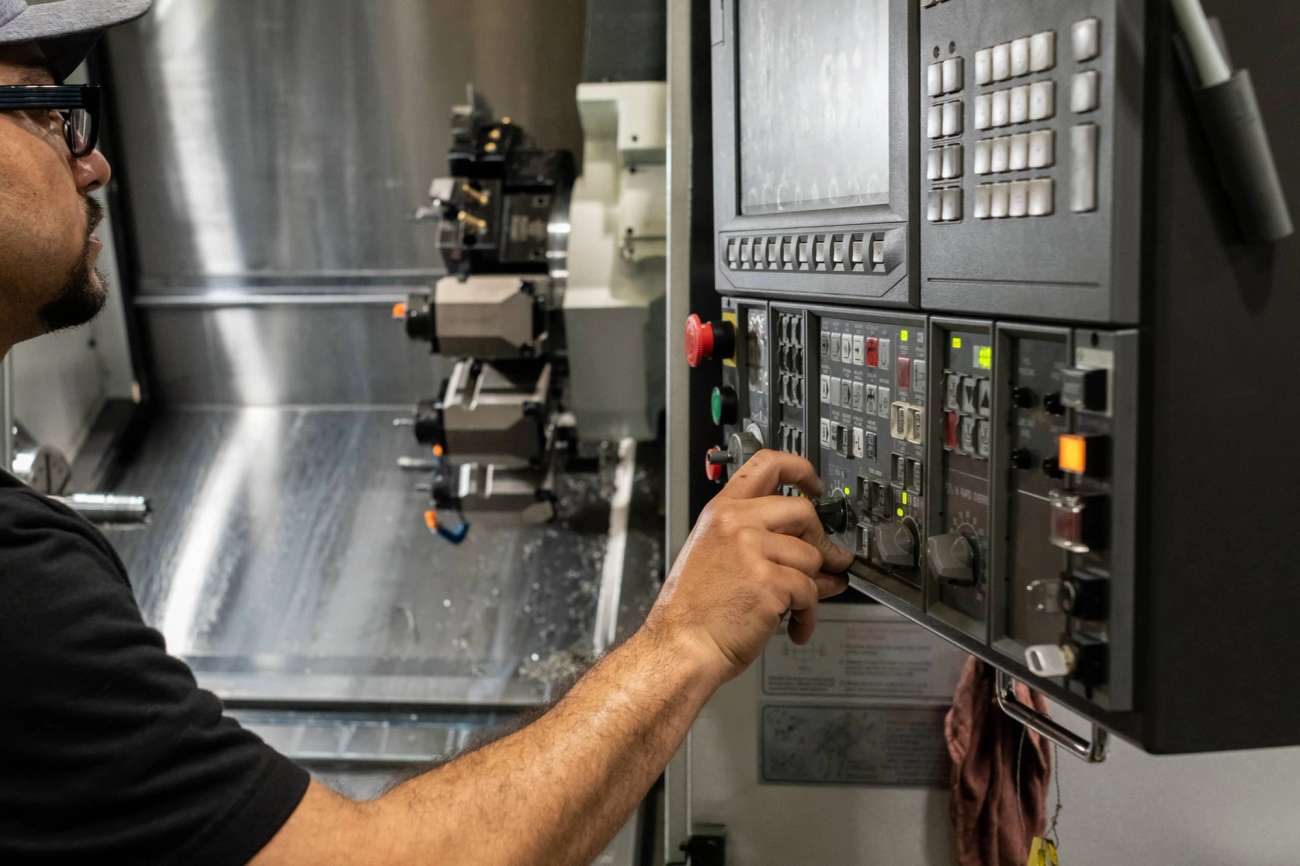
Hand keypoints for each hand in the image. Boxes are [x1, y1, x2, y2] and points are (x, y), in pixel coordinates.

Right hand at [644, 450, 853, 686]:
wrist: (680, 645)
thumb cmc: (693, 611)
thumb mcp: (716, 558)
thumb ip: (763, 546)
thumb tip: (816, 556)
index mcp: (721, 512)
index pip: (767, 464)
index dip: (801, 470)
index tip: (815, 485)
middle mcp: (736, 524)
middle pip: (803, 510)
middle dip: (818, 540)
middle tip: (820, 562)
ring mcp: (753, 551)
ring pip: (811, 555)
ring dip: (811, 586)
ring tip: (794, 606)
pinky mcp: (770, 581)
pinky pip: (810, 591)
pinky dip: (807, 614)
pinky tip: (793, 624)